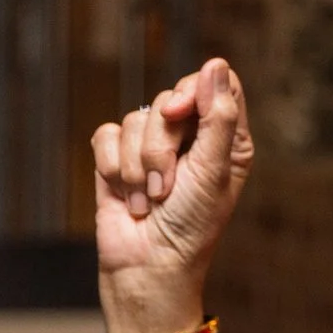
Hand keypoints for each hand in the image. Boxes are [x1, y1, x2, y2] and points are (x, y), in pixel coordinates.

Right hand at [91, 57, 255, 332]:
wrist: (147, 268)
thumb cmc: (191, 228)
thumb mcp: (213, 172)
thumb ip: (217, 118)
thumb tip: (216, 64)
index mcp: (226, 138)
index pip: (214, 83)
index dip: (193, 91)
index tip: (179, 113)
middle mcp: (191, 137)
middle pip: (169, 99)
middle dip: (160, 146)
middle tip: (167, 187)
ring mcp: (152, 147)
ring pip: (135, 119)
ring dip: (137, 167)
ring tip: (149, 201)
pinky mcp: (118, 159)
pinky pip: (106, 135)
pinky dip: (112, 167)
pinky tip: (126, 195)